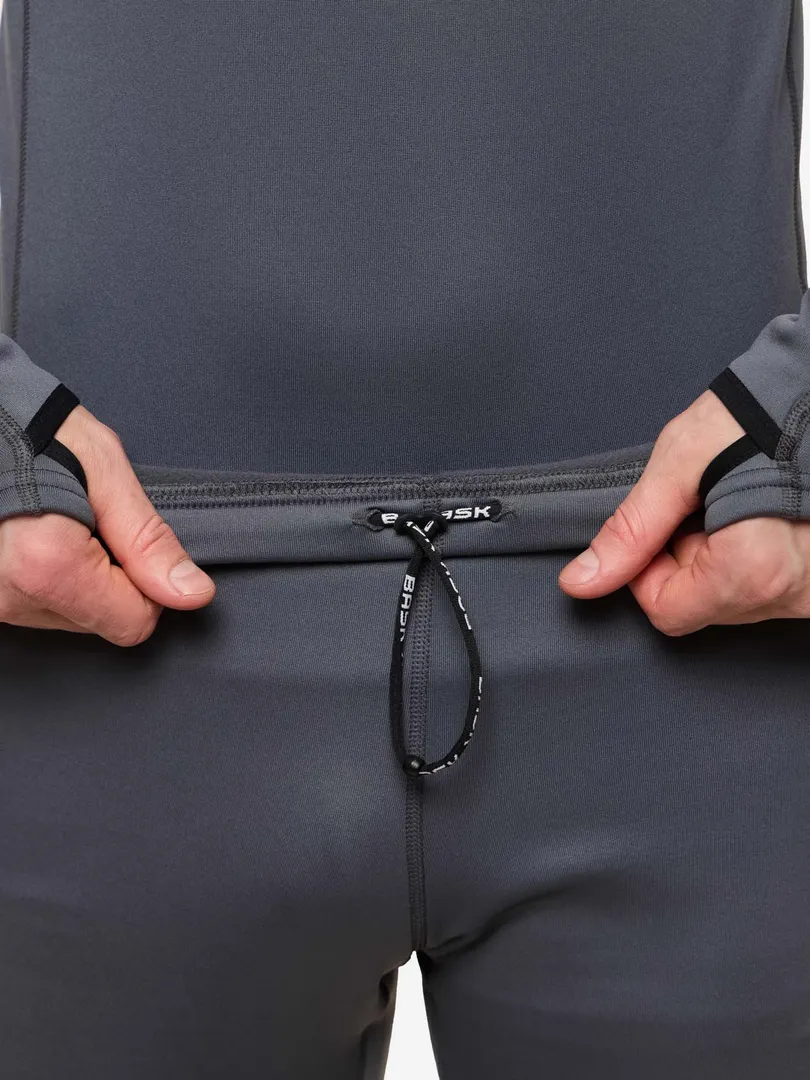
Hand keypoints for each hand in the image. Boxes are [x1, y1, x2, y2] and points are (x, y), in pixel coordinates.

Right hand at [0, 406, 214, 644]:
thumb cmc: (29, 428)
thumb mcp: (103, 468)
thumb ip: (148, 540)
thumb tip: (191, 592)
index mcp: (47, 567)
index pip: (133, 623)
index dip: (147, 584)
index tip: (129, 540)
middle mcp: (10, 597)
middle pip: (100, 621)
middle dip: (110, 577)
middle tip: (85, 520)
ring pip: (67, 616)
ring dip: (74, 575)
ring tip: (53, 521)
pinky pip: (33, 605)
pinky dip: (43, 577)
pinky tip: (32, 535)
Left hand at [558, 390, 809, 633]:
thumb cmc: (756, 416)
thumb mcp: (678, 465)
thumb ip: (630, 532)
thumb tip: (581, 582)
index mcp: (753, 572)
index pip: (667, 612)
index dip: (648, 568)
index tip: (664, 522)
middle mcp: (792, 595)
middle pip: (701, 608)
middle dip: (687, 560)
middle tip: (708, 505)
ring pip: (733, 601)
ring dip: (722, 559)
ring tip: (740, 506)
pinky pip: (770, 590)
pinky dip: (754, 560)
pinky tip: (762, 518)